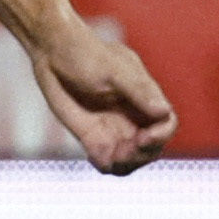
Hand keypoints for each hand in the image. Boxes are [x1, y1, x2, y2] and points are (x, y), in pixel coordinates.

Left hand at [31, 22, 176, 172]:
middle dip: (141, 155)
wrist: (53, 53)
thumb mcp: (112, 70)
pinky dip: (104, 164)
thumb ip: (138, 91)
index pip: (166, 124)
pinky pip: (105, 160)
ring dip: (124, 165)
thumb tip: (163, 112)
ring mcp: (113, 127)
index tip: (143, 139)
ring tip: (108, 157)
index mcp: (145, 98)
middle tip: (122, 151)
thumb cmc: (85, 53)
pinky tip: (93, 156)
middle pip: (151, 148)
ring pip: (130, 159)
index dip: (161, 136)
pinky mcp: (92, 135)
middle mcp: (132, 115)